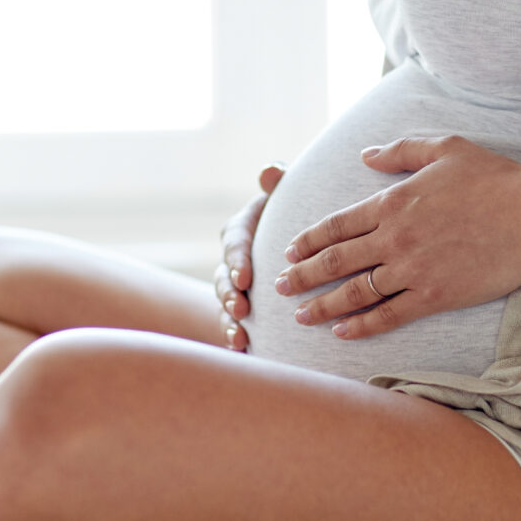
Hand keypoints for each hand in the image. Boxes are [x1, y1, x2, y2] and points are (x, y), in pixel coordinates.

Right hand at [213, 164, 285, 350]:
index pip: (234, 241)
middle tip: (240, 308)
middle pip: (223, 276)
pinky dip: (235, 337)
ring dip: (229, 320)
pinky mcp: (243, 306)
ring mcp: (235, 285)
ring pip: (224, 304)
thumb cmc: (292, 209)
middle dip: (228, 294)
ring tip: (240, 335)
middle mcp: (233, 258)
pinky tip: (243, 350)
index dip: (237, 259)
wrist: (298, 243)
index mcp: (243, 228)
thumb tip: (271, 170)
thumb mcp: (286, 193)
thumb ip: (279, 181)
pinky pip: (234, 323)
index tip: (245, 277)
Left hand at [276, 136, 520, 339]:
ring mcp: (412, 270)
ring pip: (355, 292)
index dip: (309, 239)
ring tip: (300, 316)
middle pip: (336, 261)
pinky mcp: (435, 296)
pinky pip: (389, 315)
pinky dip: (363, 326)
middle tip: (280, 285)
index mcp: (392, 203)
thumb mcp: (443, 148)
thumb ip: (399, 151)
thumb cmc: (493, 178)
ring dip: (323, 305)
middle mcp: (394, 239)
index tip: (289, 250)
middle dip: (302, 275)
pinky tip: (342, 332)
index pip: (338, 225)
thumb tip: (365, 154)